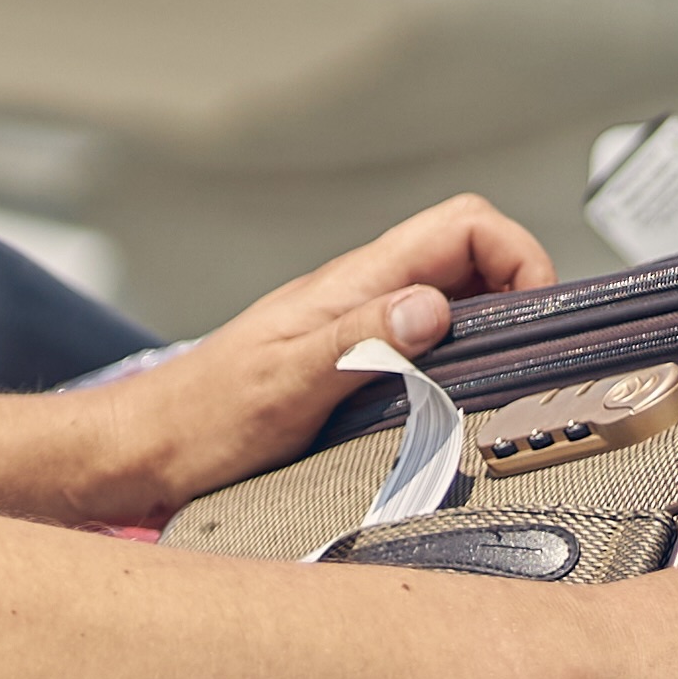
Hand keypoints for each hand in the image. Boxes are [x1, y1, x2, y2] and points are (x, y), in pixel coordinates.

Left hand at [70, 195, 561, 517]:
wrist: (141, 454)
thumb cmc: (198, 422)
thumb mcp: (285, 384)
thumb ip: (360, 342)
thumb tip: (431, 307)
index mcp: (352, 284)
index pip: (465, 224)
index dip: (518, 253)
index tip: (536, 312)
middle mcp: (358, 297)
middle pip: (469, 258)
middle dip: (516, 292)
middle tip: (528, 353)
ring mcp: (353, 329)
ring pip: (449, 301)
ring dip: (486, 329)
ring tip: (498, 381)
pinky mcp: (345, 366)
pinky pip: (419, 344)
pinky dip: (451, 363)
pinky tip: (447, 404)